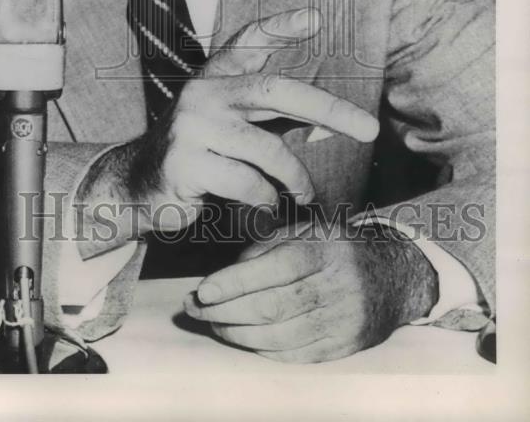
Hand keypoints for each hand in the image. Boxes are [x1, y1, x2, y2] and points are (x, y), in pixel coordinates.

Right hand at [77, 8, 379, 243]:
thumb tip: (327, 125)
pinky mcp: (185, 161)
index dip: (280, 26)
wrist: (136, 184)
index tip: (315, 18)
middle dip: (328, 108)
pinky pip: (247, 182)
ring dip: (295, 177)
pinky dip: (266, 199)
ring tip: (303, 194)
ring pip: (268, 149)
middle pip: (275, 91)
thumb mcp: (234, 126)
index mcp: (216, 77)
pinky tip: (264, 206)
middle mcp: (204, 92)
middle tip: (369, 129)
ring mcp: (192, 125)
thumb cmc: (198, 152)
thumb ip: (275, 119)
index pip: (249, 41)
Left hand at [184, 227, 438, 362]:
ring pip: (280, 337)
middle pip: (272, 307)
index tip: (201, 291)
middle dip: (224, 311)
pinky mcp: (343, 347)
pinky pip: (294, 355)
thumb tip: (225, 275)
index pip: (274, 268)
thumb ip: (266, 246)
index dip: (234, 283)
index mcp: (325, 250)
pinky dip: (261, 350)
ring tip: (212, 323)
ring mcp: (343, 321)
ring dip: (236, 334)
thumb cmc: (336, 247)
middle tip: (194, 309)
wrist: (392, 275)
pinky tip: (241, 338)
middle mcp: (337, 287)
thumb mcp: (306, 230)